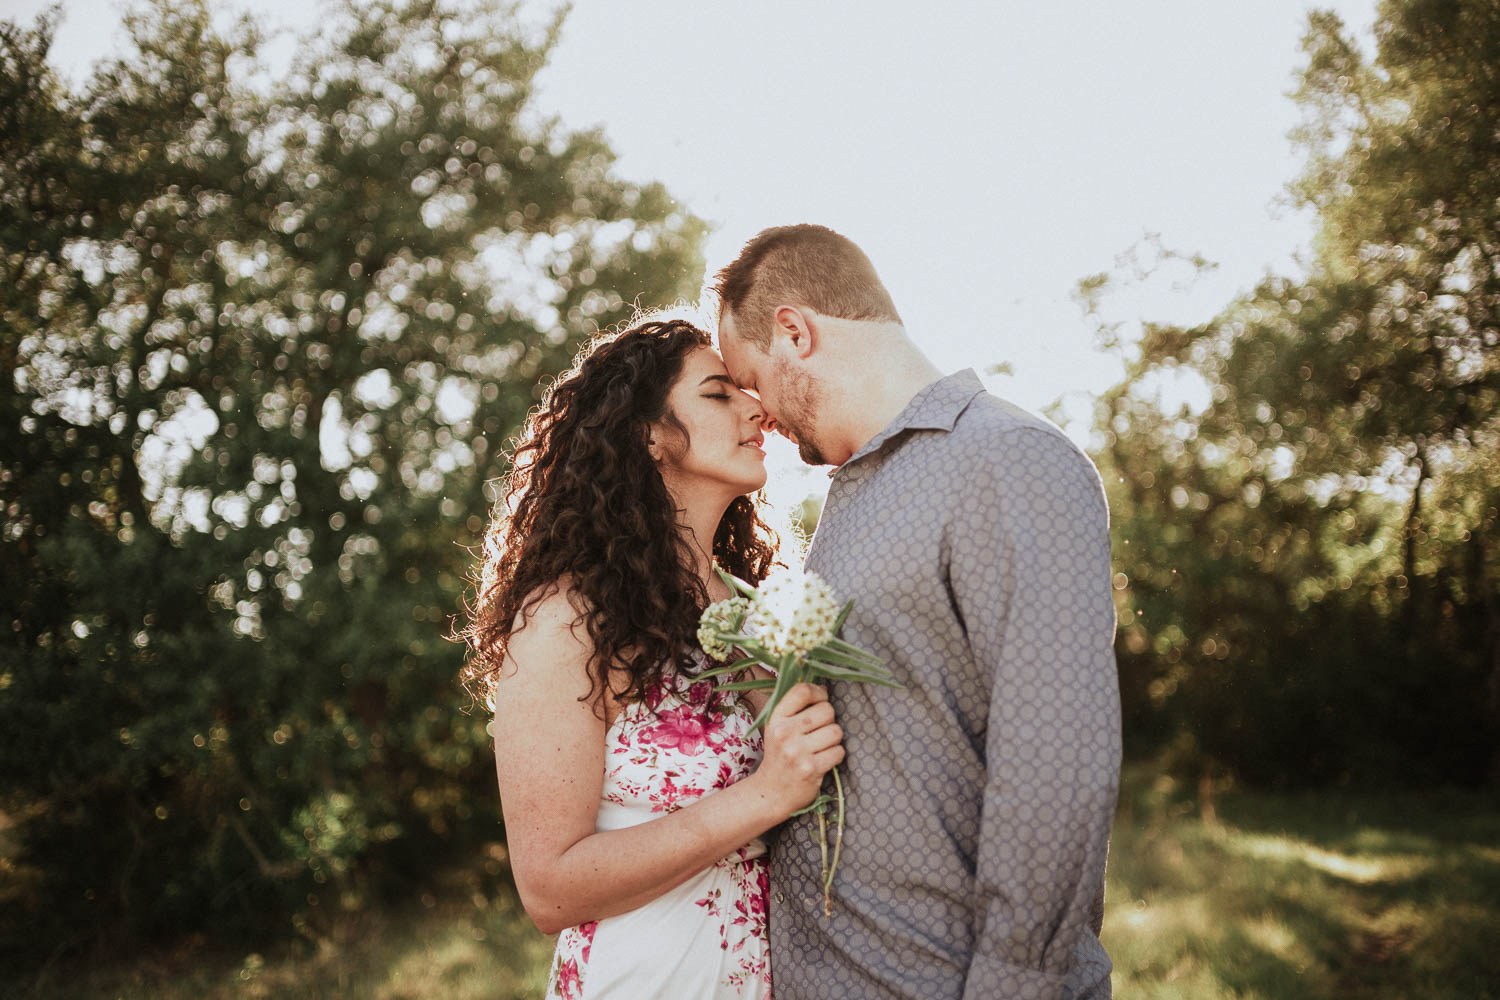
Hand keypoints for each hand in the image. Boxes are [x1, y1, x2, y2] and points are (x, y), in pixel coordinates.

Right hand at [753, 683, 844, 819]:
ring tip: (820, 747)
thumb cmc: (780, 754)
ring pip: (836, 731)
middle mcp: (784, 732)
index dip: (819, 693)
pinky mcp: (811, 769)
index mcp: (776, 718)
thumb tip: (825, 687)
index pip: (802, 691)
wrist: (772, 792)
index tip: (820, 701)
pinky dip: (835, 755)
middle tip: (817, 732)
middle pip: (827, 710)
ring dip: (833, 739)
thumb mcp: (777, 726)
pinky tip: (823, 760)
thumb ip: (795, 706)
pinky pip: (839, 751)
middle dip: (829, 720)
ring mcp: (797, 752)